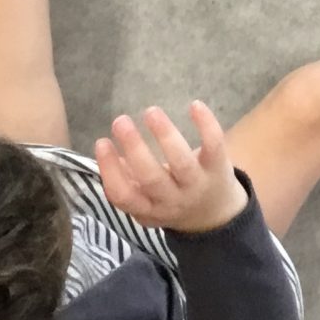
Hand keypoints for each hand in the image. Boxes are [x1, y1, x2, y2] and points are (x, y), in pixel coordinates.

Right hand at [93, 103, 248, 233]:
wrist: (216, 214)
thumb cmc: (170, 198)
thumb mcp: (145, 200)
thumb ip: (125, 179)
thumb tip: (104, 149)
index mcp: (148, 209)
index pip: (123, 196)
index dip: (110, 170)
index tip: (101, 141)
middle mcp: (172, 201)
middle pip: (151, 179)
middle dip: (134, 148)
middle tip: (120, 121)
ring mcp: (197, 185)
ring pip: (181, 163)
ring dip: (165, 135)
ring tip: (150, 112)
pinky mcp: (218, 168)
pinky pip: (214, 146)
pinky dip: (206, 125)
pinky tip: (195, 105)